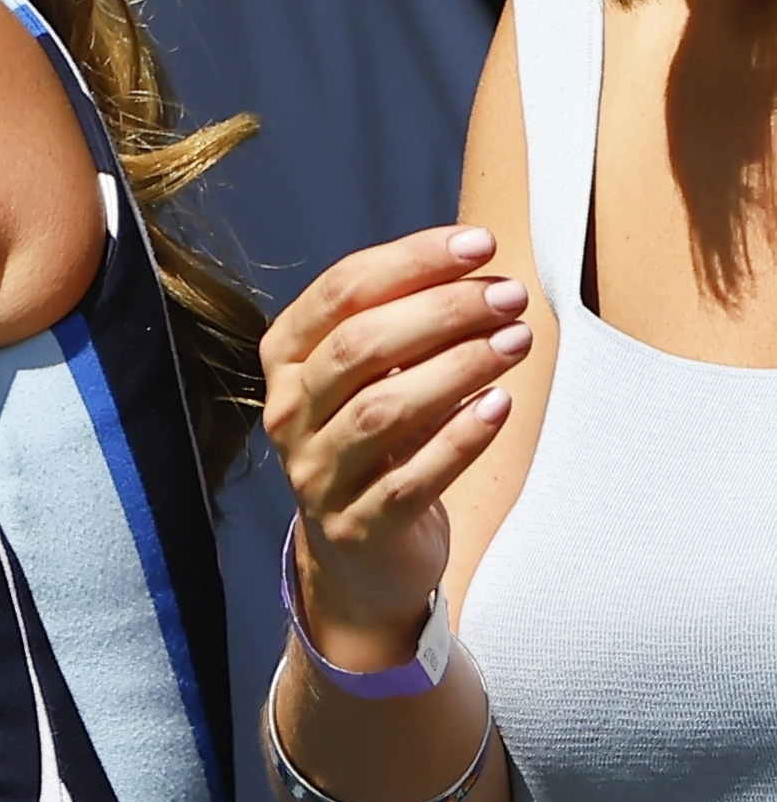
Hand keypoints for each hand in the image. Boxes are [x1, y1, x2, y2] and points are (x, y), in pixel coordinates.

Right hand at [259, 226, 529, 655]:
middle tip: (509, 295)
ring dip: (456, 368)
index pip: (339, 292)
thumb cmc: (381, 445)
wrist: (362, 556)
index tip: (480, 244)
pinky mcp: (357, 526)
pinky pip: (409, 480)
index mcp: (286, 360)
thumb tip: (477, 260)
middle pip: (358, 346)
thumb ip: (404, 323)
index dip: (411, 261)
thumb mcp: (375, 378)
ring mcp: (316, 473)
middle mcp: (289, 412)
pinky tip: (500, 407)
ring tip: (516, 342)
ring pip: (381, 410)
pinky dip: (458, 440)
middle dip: (441, 311)